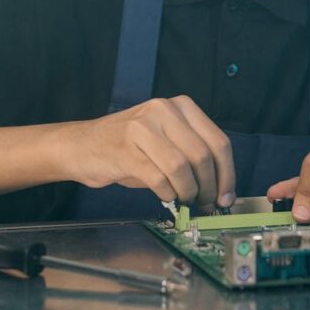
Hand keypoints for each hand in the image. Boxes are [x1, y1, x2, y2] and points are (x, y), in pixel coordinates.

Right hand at [65, 95, 234, 207]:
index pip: (218, 141)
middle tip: (206, 203)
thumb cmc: (129, 147)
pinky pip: (159, 178)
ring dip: (188, 192)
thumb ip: (194, 155)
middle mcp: (163, 111)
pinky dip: (168, 193)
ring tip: (184, 199)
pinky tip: (165, 195)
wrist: (82, 145)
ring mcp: (143, 128)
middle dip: (209, 187)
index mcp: (180, 106)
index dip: (227, 174)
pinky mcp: (126, 150)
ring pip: (182, 167)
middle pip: (203, 155)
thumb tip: (221, 189)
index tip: (227, 196)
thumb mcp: (166, 139)